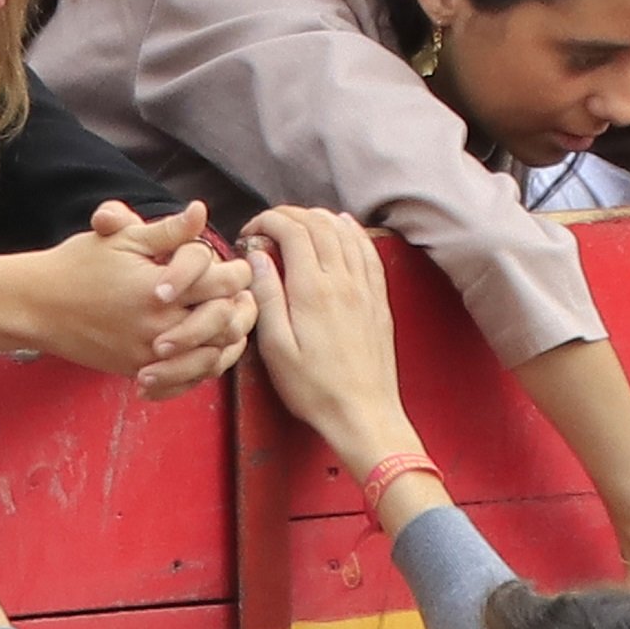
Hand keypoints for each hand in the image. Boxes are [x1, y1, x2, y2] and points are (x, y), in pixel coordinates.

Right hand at [91, 200, 256, 398]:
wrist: (36, 305)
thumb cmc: (78, 265)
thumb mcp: (122, 240)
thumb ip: (168, 231)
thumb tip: (201, 211)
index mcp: (159, 288)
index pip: (225, 283)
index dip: (238, 272)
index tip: (235, 267)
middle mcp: (158, 326)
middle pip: (226, 322)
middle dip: (238, 307)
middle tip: (240, 295)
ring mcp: (149, 353)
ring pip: (213, 356)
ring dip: (226, 337)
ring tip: (227, 319)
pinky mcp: (139, 370)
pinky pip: (186, 379)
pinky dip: (203, 364)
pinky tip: (206, 346)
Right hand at [243, 206, 417, 474]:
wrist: (363, 413)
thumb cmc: (314, 389)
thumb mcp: (275, 348)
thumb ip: (266, 296)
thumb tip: (258, 256)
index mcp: (313, 290)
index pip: (293, 231)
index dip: (268, 221)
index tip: (251, 232)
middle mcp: (343, 281)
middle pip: (318, 224)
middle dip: (289, 215)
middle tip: (268, 225)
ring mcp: (364, 288)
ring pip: (345, 232)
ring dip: (319, 218)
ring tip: (297, 221)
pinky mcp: (378, 300)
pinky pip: (368, 251)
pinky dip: (352, 231)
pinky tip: (343, 226)